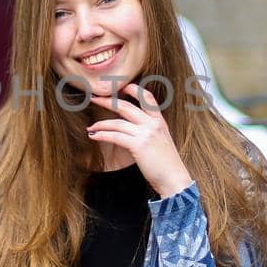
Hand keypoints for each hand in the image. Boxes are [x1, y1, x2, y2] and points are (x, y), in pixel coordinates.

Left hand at [87, 82, 192, 197]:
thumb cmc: (167, 164)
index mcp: (159, 121)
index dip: (133, 89)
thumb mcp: (162, 141)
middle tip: (94, 99)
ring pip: (117, 122)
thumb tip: (133, 128)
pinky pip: (115, 136)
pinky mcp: (138, 146)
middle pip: (125, 106)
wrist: (175, 179)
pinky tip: (94, 136)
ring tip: (91, 127)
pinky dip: (102, 135)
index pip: (147, 97)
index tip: (118, 87)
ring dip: (101, 124)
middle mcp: (153, 124)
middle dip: (107, 101)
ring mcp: (146, 134)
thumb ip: (150, 131)